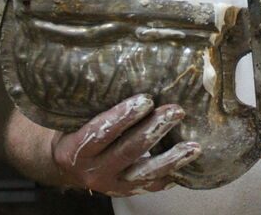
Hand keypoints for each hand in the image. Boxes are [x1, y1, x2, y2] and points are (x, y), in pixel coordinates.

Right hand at [50, 94, 201, 196]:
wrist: (67, 167)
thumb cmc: (75, 132)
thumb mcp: (76, 119)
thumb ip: (94, 104)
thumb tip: (123, 68)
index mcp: (78, 149)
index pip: (102, 132)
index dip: (124, 116)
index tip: (147, 99)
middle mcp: (94, 170)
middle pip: (128, 150)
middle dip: (154, 130)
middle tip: (176, 111)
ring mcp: (112, 184)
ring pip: (145, 173)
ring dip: (171, 158)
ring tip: (193, 146)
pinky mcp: (126, 192)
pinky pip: (152, 186)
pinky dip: (171, 176)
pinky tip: (188, 165)